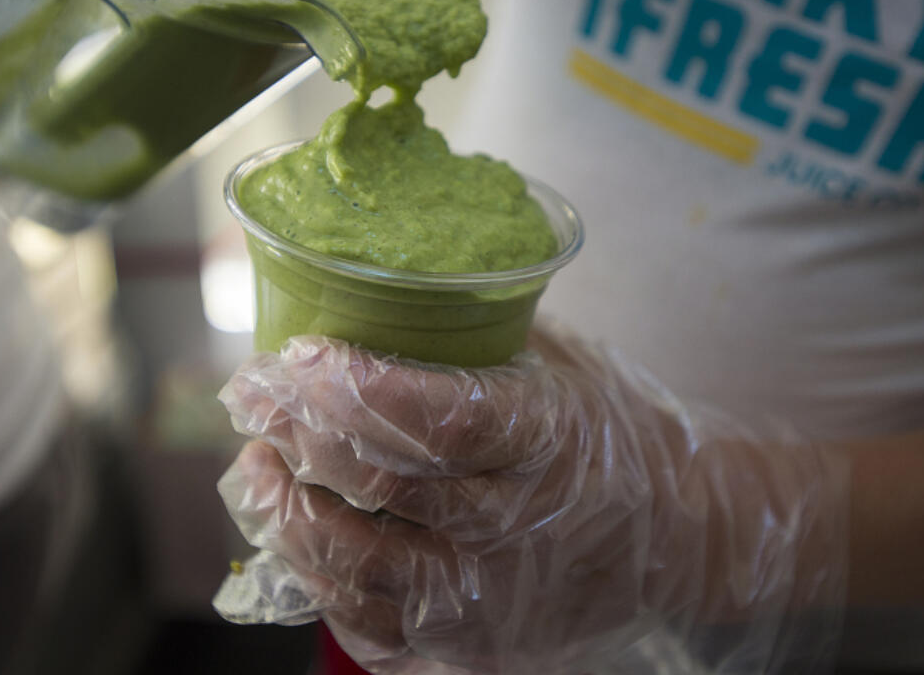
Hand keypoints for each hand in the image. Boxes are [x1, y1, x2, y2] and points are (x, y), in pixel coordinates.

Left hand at [214, 326, 846, 673]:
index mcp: (549, 438)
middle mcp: (519, 524)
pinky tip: (292, 533)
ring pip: (360, 564)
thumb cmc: (600, 432)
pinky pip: (370, 624)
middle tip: (249, 393)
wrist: (673, 535)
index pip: (442, 416)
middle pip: (383, 484)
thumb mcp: (557, 361)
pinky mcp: (471, 647)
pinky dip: (316, 579)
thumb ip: (474, 332)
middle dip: (297, 432)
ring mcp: (493, 596)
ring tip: (254, 466)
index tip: (299, 353)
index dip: (357, 386)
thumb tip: (364, 284)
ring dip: (288, 512)